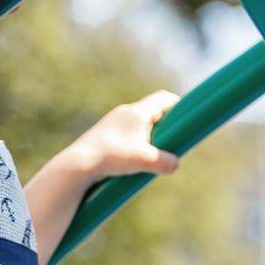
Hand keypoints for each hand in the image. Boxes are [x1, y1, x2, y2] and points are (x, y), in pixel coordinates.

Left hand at [66, 90, 181, 180]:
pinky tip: (130, 162)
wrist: (78, 165)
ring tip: (149, 157)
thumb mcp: (143, 161)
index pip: (164, 99)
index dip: (178, 106)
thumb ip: (164, 162)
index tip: (186, 118)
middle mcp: (124, 113)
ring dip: (147, 137)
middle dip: (163, 126)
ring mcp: (111, 123)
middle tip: (170, 142)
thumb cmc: (111, 158)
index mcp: (137, 112)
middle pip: (151, 112)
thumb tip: (175, 164)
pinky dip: (132, 144)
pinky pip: (124, 135)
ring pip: (137, 125)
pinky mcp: (102, 136)